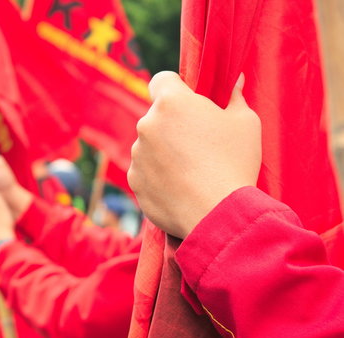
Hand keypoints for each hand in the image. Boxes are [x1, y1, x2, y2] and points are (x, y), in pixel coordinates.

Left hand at [128, 72, 260, 237]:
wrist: (217, 214)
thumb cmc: (234, 163)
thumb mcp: (246, 123)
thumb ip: (235, 98)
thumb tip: (235, 82)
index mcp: (171, 102)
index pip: (162, 80)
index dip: (175, 88)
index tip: (188, 102)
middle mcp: (147, 125)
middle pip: (157, 116)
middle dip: (173, 124)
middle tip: (198, 143)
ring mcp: (137, 154)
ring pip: (149, 145)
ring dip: (164, 151)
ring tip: (192, 170)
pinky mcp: (134, 181)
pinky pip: (145, 171)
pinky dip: (158, 175)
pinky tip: (181, 187)